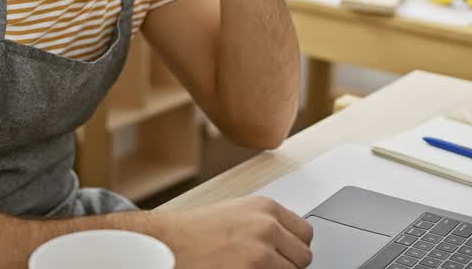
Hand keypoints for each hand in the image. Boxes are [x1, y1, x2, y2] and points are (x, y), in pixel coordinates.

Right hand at [155, 196, 313, 267]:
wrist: (165, 244)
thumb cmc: (192, 231)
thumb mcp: (236, 214)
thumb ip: (265, 224)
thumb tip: (287, 242)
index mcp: (266, 208)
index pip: (305, 233)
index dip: (293, 248)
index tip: (284, 254)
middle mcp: (267, 228)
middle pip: (303, 257)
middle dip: (287, 265)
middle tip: (264, 266)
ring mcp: (261, 255)